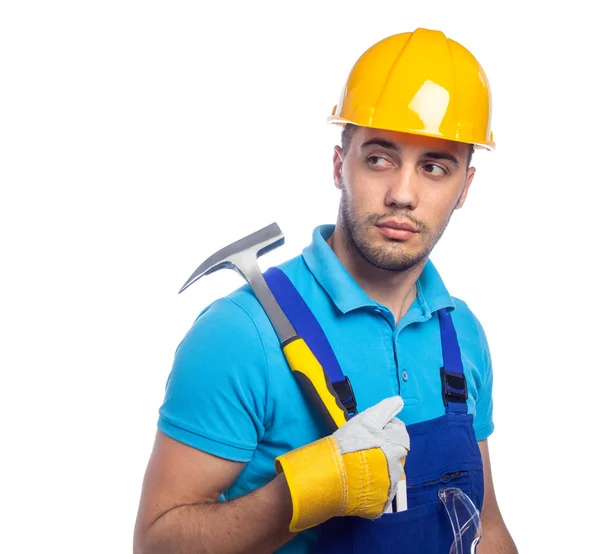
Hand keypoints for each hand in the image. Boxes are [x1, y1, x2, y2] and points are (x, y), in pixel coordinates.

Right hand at [275, 396, 409, 531]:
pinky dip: (371, 488)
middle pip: (395, 454)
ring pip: (388, 475)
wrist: (329, 474)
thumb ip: (384, 410)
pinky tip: (357, 481)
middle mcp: (398, 470)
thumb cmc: (348, 444)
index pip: (400, 433)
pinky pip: (379, 494)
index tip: (370, 430)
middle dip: (383, 449)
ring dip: (378, 469)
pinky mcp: (378, 506)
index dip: (385, 428)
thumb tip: (398, 401)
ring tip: (358, 465)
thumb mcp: (365, 420)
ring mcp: (389, 490)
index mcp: (397, 448)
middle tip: (363, 447)